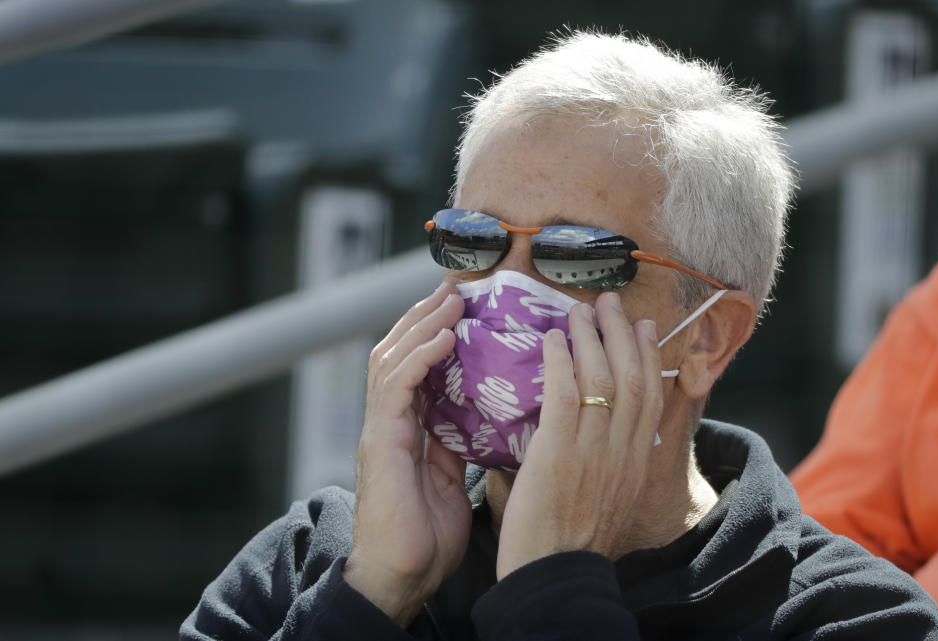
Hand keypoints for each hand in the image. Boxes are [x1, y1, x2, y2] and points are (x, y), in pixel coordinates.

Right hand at [343, 281, 472, 625]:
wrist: (399, 578)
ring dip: (423, 324)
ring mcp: (380, 428)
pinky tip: (444, 336)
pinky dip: (420, 356)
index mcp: (405, 429)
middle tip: (457, 287)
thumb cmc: (424, 537)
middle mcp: (388, 421)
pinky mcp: (380, 440)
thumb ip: (455, 444)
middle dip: (426, 316)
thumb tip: (479, 418)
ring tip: (453, 299)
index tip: (464, 307)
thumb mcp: (450, 480)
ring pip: (393, 358)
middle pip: (398, 351)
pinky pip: (397, 385)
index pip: (416, 366)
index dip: (435, 333)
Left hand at [495, 291, 662, 578]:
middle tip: (610, 303)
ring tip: (578, 311)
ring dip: (590, 337)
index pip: (653, 395)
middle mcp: (624, 452)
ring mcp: (594, 451)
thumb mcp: (612, 498)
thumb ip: (613, 462)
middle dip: (622, 333)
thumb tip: (608, 431)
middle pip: (633, 376)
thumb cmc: (572, 541)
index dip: (650, 355)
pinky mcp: (559, 454)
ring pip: (602, 378)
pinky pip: (565, 395)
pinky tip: (552, 340)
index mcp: (639, 462)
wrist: (554, 577)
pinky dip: (561, 362)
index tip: (643, 327)